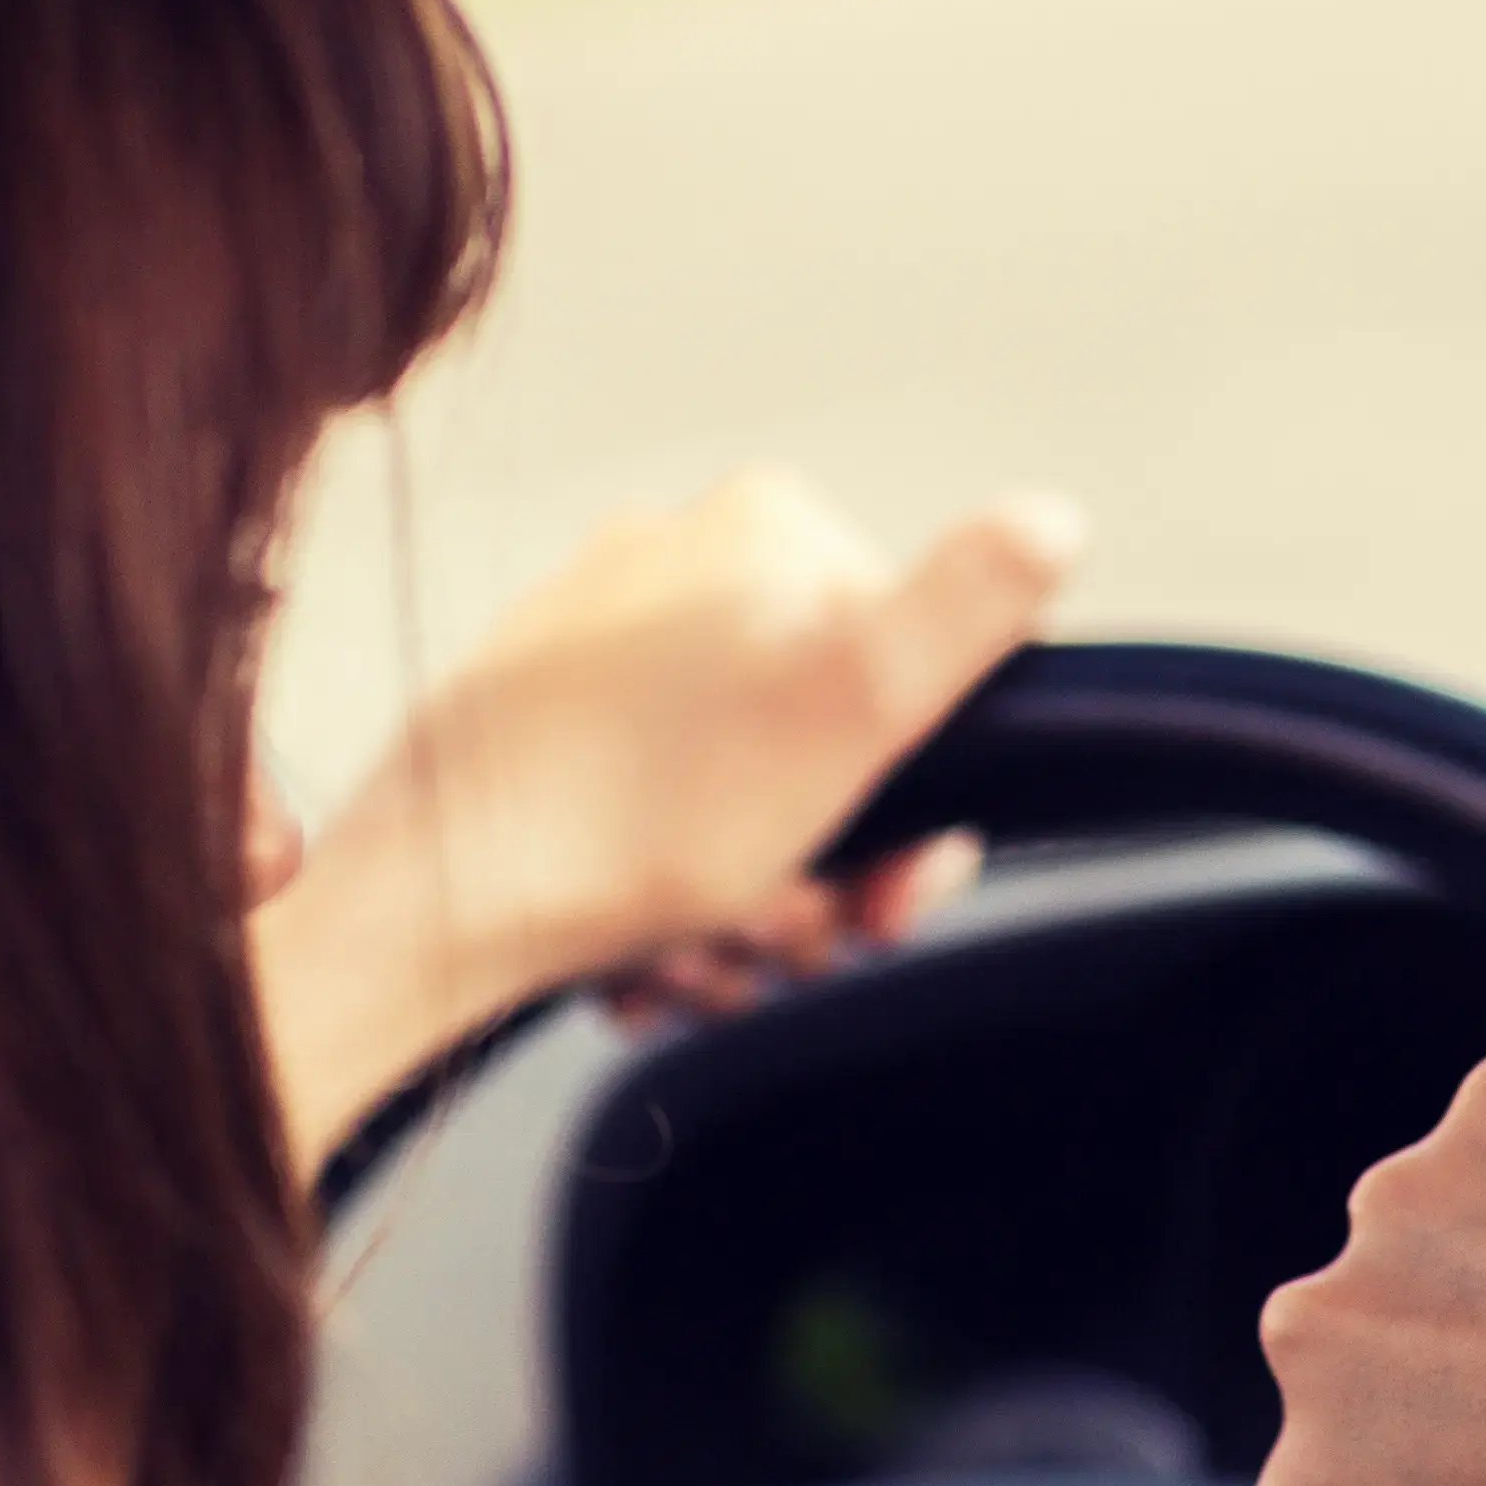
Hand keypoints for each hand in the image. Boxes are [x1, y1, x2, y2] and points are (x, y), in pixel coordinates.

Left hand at [256, 471, 1080, 1160]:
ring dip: (742, 917)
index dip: (919, 810)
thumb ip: (969, 606)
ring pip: (739, 808)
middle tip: (781, 946)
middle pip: (825, 756)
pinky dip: (660, 909)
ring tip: (691, 965)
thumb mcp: (854, 704)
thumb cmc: (643, 819)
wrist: (428, 905)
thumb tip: (1058, 520)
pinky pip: (646, 825)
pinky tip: (638, 962)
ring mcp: (597, 645)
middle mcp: (675, 562)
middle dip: (822, 880)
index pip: (916, 674)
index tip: (886, 897)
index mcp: (768, 532)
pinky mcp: (532, 728)